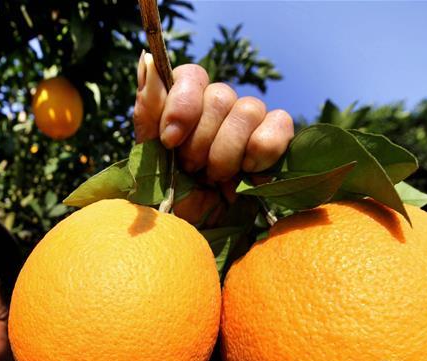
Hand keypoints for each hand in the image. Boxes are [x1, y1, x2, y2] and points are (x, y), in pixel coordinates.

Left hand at [133, 52, 293, 182]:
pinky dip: (262, 149)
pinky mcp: (274, 141)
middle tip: (192, 169)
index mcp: (185, 105)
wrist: (196, 233)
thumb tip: (148, 60)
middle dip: (202, 142)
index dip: (183, 104)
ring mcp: (247, 122)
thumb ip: (147, 111)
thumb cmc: (170, 198)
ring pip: (248, 109)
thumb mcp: (148, 158)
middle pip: (221, 96)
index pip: (192, 75)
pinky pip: (279, 123)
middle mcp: (217, 107)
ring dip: (227, 152)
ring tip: (215, 178)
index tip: (170, 141)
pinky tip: (246, 172)